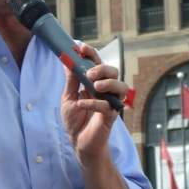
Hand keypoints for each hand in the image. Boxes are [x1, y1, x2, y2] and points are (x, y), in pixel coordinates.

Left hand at [61, 41, 127, 163]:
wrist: (78, 141)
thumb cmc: (75, 119)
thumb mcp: (68, 97)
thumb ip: (71, 80)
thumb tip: (67, 59)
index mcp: (95, 82)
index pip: (97, 63)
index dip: (90, 53)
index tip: (80, 47)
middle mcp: (106, 90)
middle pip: (113, 71)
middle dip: (102, 68)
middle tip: (89, 74)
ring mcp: (111, 102)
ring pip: (121, 86)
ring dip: (108, 83)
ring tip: (94, 86)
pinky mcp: (111, 116)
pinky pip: (108, 106)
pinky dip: (94, 103)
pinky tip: (82, 105)